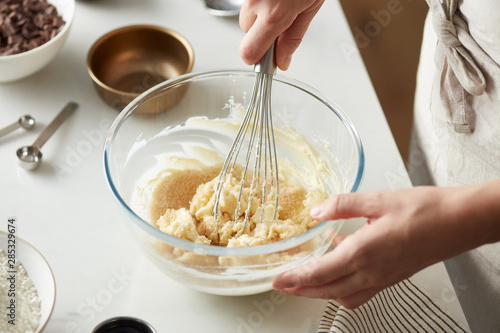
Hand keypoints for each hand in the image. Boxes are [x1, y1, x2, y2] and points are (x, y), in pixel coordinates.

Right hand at [239, 0, 323, 69]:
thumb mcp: (310, 8)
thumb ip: (293, 38)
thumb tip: (282, 61)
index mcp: (274, 14)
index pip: (250, 52)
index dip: (258, 60)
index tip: (269, 60)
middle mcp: (255, 4)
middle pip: (248, 36)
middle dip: (262, 36)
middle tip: (282, 23)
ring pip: (247, 20)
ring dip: (260, 20)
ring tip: (280, 4)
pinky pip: (249, 7)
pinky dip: (260, 6)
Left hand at [273, 183, 499, 308]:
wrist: (459, 222)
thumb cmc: (424, 210)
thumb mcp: (378, 199)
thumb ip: (342, 205)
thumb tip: (317, 211)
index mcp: (363, 252)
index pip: (319, 272)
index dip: (294, 278)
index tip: (276, 280)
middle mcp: (371, 272)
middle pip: (326, 290)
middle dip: (300, 290)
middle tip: (281, 285)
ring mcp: (382, 279)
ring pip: (342, 295)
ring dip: (319, 292)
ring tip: (304, 281)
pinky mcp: (391, 277)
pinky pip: (360, 291)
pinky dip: (342, 287)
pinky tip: (339, 266)